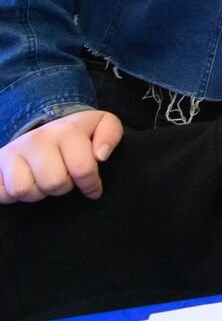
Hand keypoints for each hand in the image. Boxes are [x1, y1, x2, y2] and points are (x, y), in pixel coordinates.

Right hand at [0, 110, 123, 202]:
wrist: (43, 125)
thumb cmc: (77, 133)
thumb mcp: (101, 125)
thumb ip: (110, 135)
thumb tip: (100, 155)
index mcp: (66, 131)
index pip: (82, 169)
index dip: (91, 184)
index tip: (93, 189)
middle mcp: (36, 139)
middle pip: (53, 184)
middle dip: (63, 187)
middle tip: (64, 178)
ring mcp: (12, 151)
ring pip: (24, 190)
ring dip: (37, 192)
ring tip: (44, 180)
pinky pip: (1, 193)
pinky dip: (11, 195)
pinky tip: (24, 182)